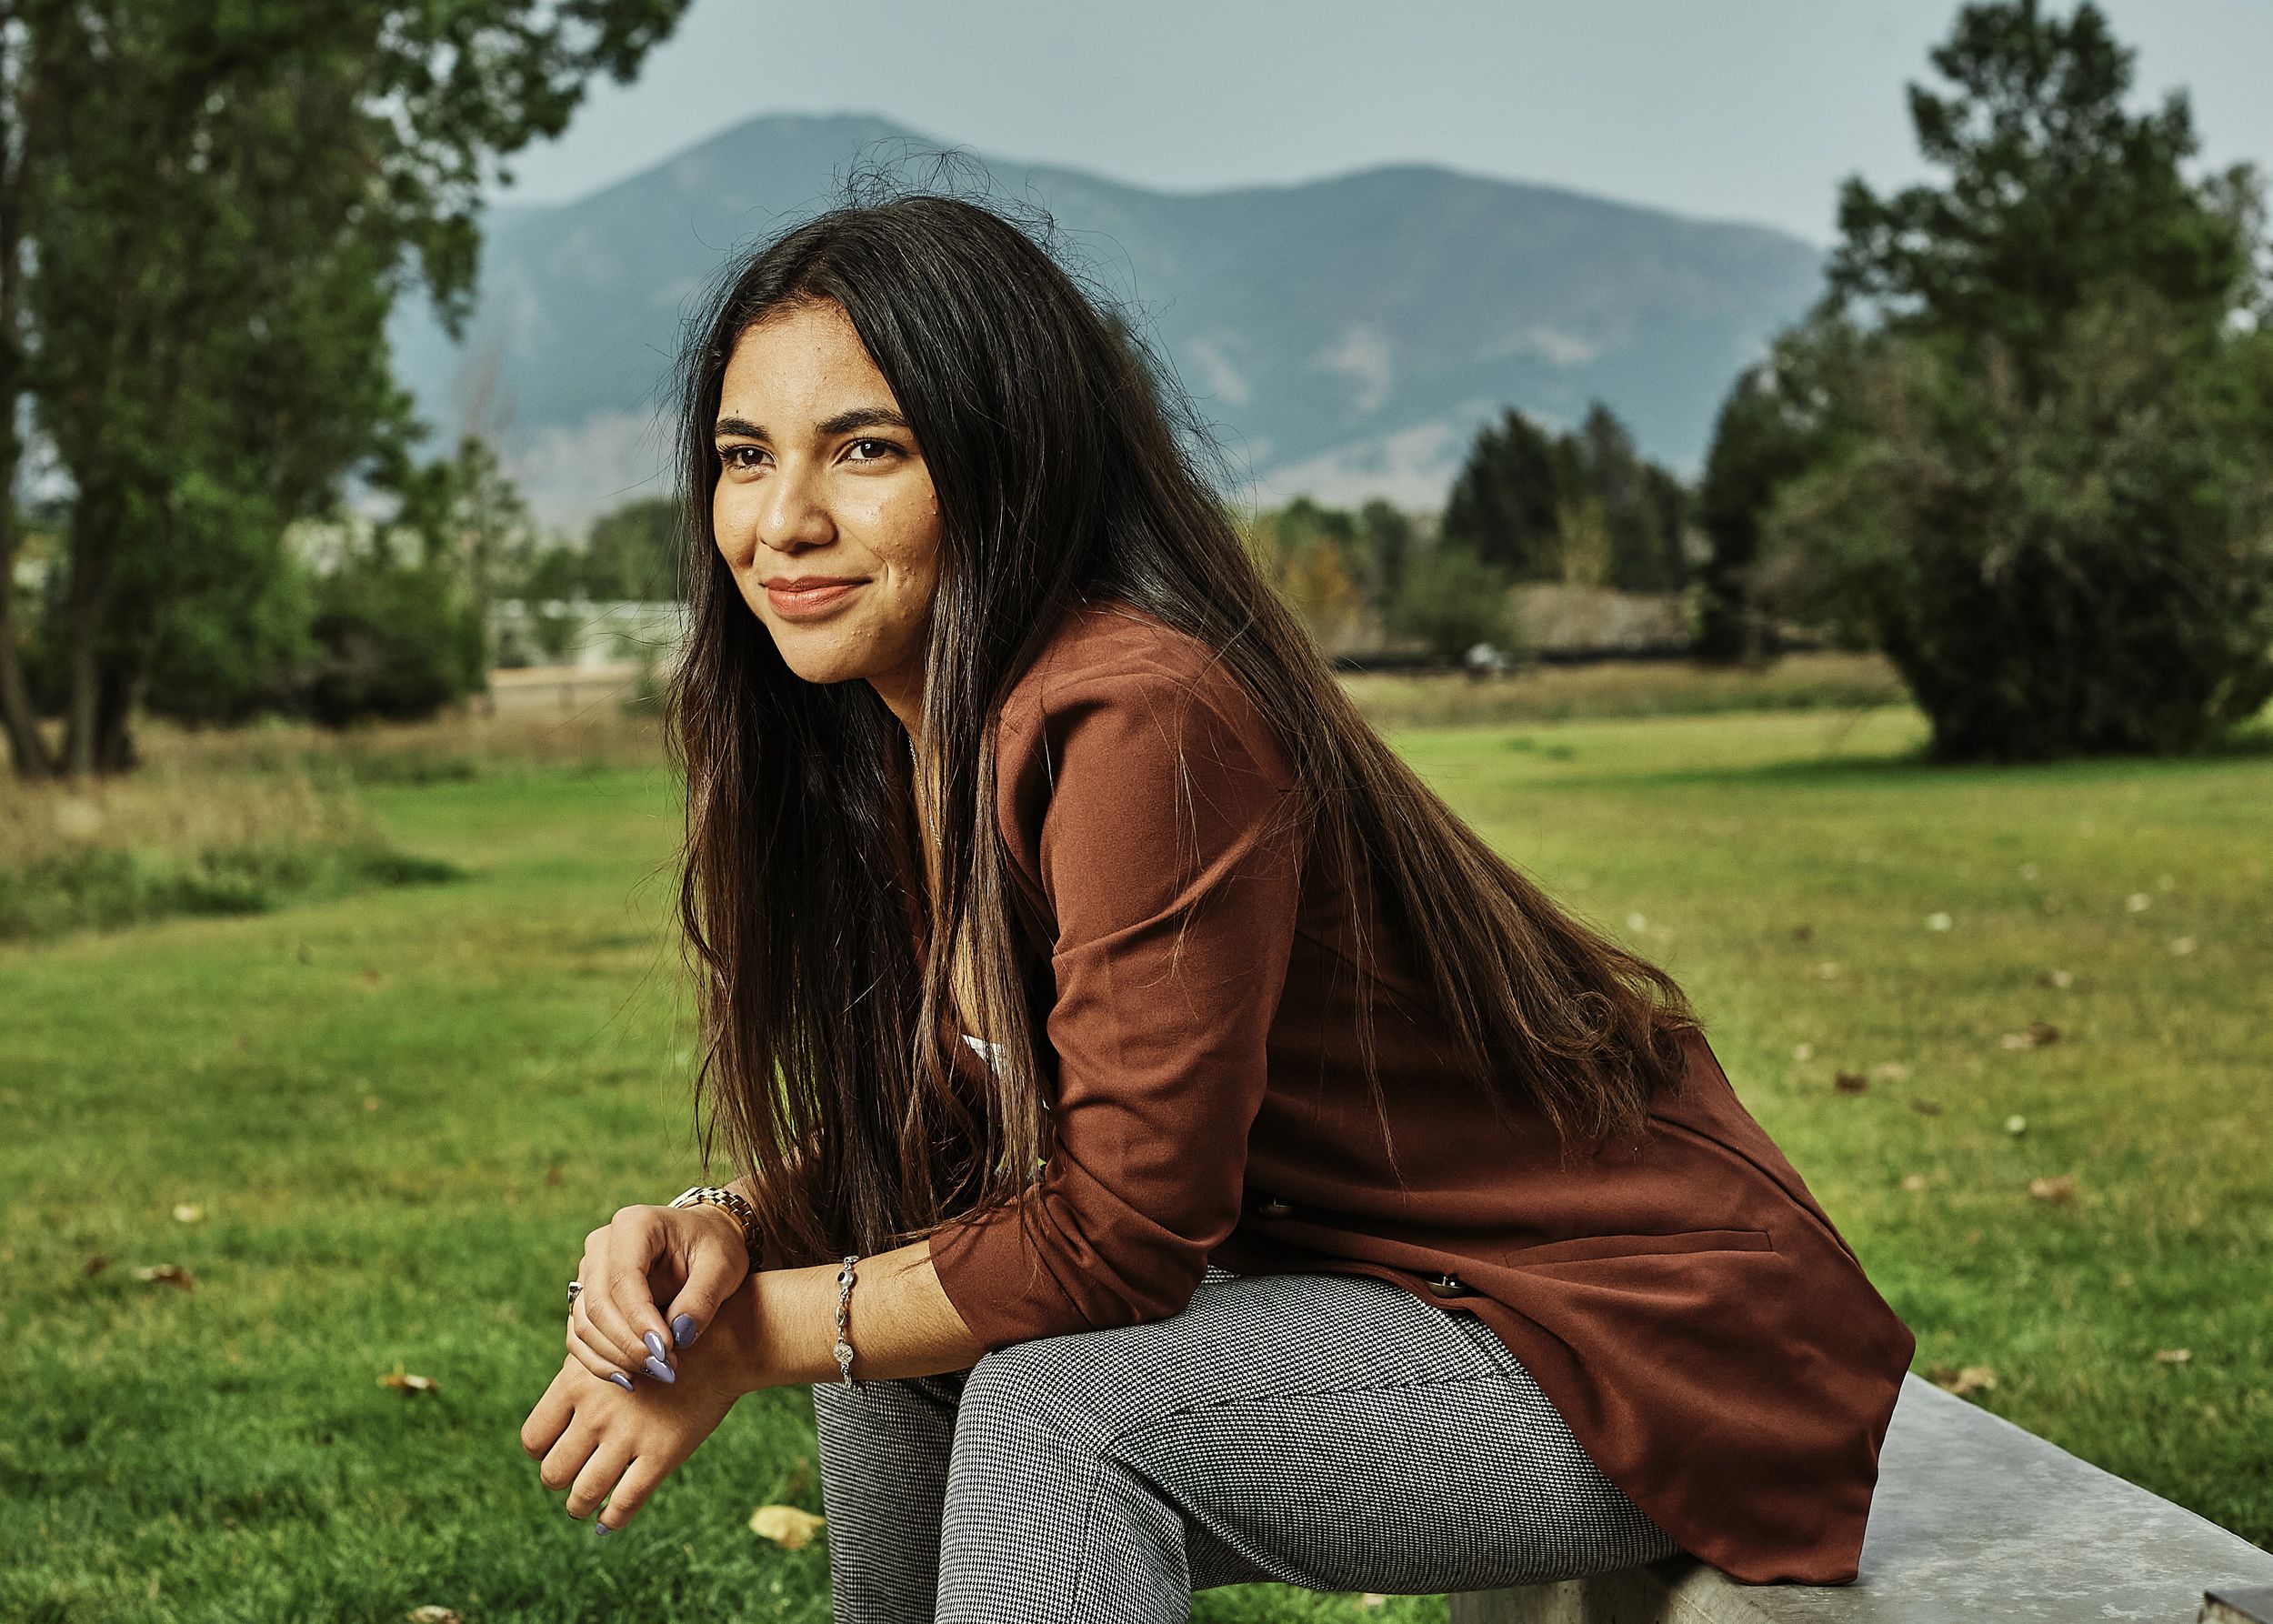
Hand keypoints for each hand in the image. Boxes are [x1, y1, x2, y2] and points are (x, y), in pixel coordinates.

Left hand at [520, 1271, 760, 1531]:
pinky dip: (611, 1519)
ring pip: (583, 1495)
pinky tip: (608, 1520)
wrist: (720, 1340)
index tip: (553, 1451)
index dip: (541, 1450)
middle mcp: (597, 1411)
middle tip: (570, 1477)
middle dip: (559, 1479)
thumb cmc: (663, 1339)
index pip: (533, 1437)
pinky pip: (624, 1504)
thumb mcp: (611, 1344)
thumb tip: (556, 1417)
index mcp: (577, 1381)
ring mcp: (629, 1436)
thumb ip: (581, 1378)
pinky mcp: (662, 1455)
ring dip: (578, 1506)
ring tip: (583, 1505)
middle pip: (553, 1472)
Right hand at [566, 1202, 750, 1388]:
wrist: (703, 1242)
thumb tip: (679, 1336)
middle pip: (598, 1305)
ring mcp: (589, 1271)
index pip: (624, 1279)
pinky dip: (600, 1361)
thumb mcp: (723, 1266)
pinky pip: (579, 1335)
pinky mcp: (586, 1296)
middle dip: (629, 1345)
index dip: (640, 1320)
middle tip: (665, 1369)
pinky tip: (629, 1378)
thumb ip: (702, 1298)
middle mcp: (602, 1244)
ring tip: (657, 1372)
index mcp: (634, 1224)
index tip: (666, 1352)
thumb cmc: (715, 1248)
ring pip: (584, 1324)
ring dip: (616, 1357)